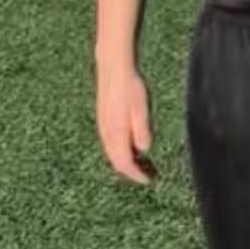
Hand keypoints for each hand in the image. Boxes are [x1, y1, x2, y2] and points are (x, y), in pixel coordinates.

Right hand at [96, 66, 154, 183]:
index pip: (124, 163)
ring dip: (124, 162)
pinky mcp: (102, 120)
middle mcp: (106, 132)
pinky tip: (128, 148)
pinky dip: (118, 151)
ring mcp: (102, 126)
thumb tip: (143, 150)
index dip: (135, 174)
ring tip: (139, 165)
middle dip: (130, 171)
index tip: (147, 180)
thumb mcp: (140, 108)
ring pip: (111, 152)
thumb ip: (141, 130)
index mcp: (116, 132)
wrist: (112, 68)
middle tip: (145, 176)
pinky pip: (109, 143)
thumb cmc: (129, 86)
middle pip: (115, 161)